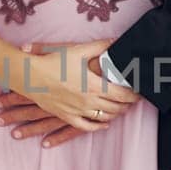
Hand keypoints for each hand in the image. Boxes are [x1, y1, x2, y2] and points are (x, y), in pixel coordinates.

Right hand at [0, 39, 137, 147]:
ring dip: (117, 113)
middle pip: (117, 107)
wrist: (30, 76)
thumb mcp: (78, 51)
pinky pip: (87, 127)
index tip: (140, 92)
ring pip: (105, 118)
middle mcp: (89, 101)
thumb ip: (99, 46)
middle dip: (128, 104)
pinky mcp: (68, 117)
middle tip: (133, 99)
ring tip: (122, 108)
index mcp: (94, 86)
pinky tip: (105, 123)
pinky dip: (99, 126)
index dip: (135, 95)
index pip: (123, 95)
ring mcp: (78, 111)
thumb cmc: (54, 62)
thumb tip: (115, 42)